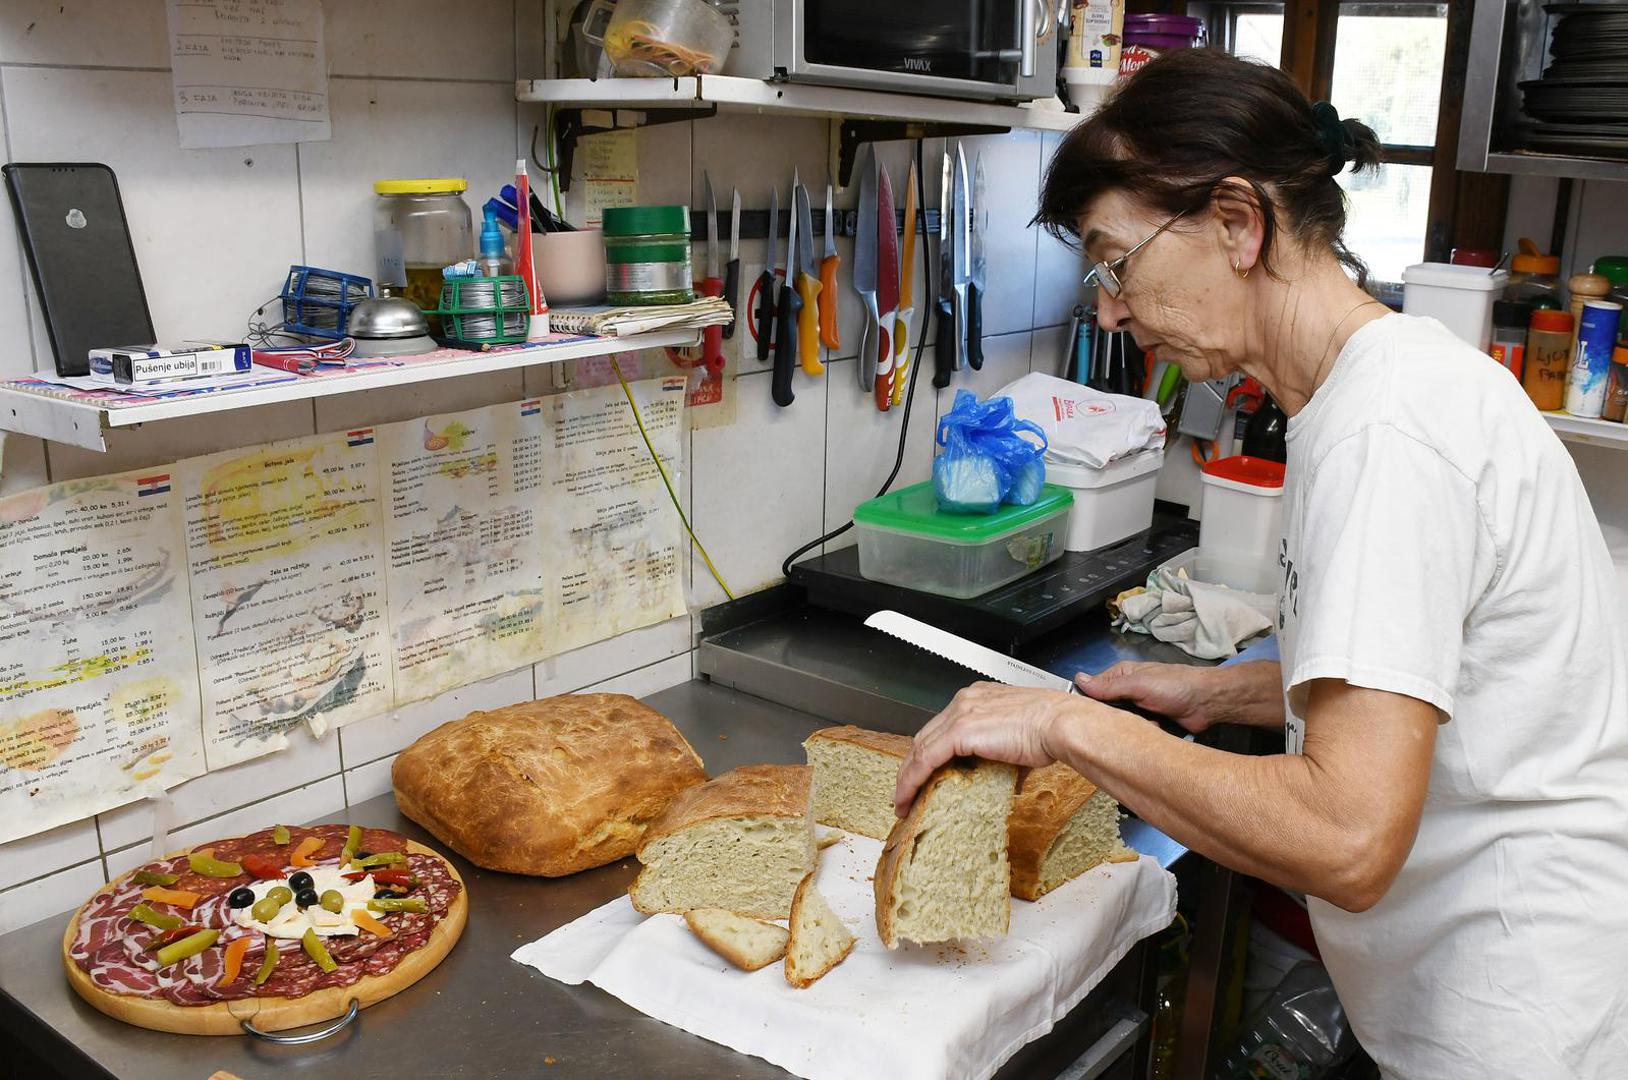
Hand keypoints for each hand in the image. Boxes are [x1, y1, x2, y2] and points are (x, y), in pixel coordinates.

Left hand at [893, 682, 1070, 815]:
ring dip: (907, 777)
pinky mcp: (960, 730)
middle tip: (906, 791)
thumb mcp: (1019, 739)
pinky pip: (926, 759)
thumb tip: (1005, 778)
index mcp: (978, 698)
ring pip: (920, 748)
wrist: (1061, 724)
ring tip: (903, 801)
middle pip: (925, 737)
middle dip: (912, 767)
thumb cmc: (1052, 730)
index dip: (927, 753)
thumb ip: (1004, 754)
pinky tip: (907, 796)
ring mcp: (960, 713)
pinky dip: (912, 780)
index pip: (942, 728)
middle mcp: (965, 700)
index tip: (922, 773)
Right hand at [1074, 662, 1213, 734]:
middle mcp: (1128, 691)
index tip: (1082, 717)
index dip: (1087, 703)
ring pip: (1121, 723)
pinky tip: (1143, 738)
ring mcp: (1139, 708)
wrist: (1207, 703)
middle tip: (1111, 728)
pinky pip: (1136, 731)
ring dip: (1126, 729)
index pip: (1094, 689)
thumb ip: (1109, 686)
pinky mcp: (1150, 723)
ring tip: (1132, 733)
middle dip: (1110, 719)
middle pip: (1106, 709)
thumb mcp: (1139, 684)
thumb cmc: (1173, 686)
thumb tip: (1077, 679)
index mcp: (1122, 676)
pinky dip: (1139, 735)